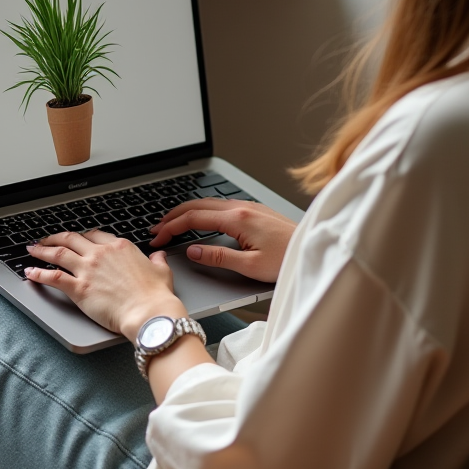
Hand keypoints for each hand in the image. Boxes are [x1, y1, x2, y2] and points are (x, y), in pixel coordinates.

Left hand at [25, 231, 183, 342]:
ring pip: (58, 253)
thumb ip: (157, 261)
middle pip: (72, 239)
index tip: (76, 238)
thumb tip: (158, 256)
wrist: (148, 312)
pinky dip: (38, 274)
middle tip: (46, 239)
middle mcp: (101, 254)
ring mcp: (88, 269)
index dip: (82, 236)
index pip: (95, 235)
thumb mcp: (161, 271)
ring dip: (42, 250)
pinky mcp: (79, 288)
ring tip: (32, 249)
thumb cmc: (155, 295)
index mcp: (120, 247)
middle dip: (56, 238)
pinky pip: (53, 277)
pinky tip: (30, 273)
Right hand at [149, 199, 296, 281]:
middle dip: (172, 216)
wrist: (311, 247)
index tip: (158, 237)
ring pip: (207, 203)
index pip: (194, 218)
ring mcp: (247, 206)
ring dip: (186, 212)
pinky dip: (201, 211)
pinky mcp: (253, 209)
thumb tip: (193, 252)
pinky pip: (219, 205)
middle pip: (196, 205)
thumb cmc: (287, 259)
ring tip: (171, 224)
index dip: (172, 228)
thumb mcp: (250, 266)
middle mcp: (241, 207)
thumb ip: (218, 257)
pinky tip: (199, 219)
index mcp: (238, 219)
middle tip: (157, 229)